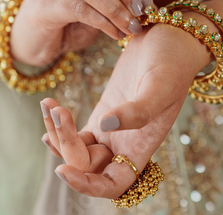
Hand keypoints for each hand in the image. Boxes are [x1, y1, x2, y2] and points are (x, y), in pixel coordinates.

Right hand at [10, 0, 153, 65]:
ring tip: (131, 27)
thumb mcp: (96, 2)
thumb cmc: (68, 20)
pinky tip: (115, 33)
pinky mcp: (40, 4)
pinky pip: (78, 8)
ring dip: (116, 8)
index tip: (149, 3)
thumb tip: (146, 4)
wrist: (33, 41)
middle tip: (141, 10)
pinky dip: (102, 21)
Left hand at [39, 0, 222, 197]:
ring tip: (49, 104)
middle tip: (58, 112)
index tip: (64, 169)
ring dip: (57, 133)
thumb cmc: (173, 61)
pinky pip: (76, 129)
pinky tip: (50, 109)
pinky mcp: (103, 109)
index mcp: (142, 146)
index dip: (88, 185)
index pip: (113, 184)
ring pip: (76, 148)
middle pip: (87, 165)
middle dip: (66, 145)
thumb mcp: (160, 85)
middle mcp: (125, 143)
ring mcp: (112, 128)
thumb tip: (104, 126)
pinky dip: (59, 124)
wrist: (170, 37)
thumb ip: (138, 111)